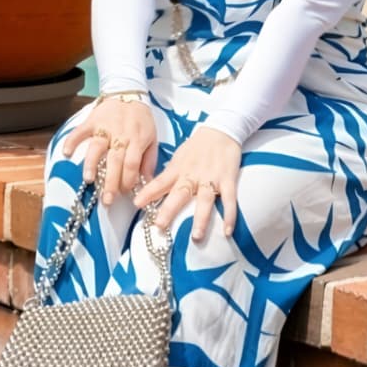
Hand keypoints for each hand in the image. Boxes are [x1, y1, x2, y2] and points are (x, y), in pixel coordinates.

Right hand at [63, 99, 157, 204]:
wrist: (128, 92)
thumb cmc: (141, 119)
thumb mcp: (152, 138)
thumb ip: (149, 161)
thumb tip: (147, 183)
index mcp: (137, 140)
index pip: (132, 164)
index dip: (128, 180)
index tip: (124, 193)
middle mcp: (121, 135)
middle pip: (116, 161)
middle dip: (111, 182)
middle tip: (107, 199)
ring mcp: (105, 127)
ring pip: (97, 147)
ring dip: (92, 164)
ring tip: (89, 180)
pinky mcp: (92, 120)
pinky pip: (80, 131)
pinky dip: (72, 141)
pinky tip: (66, 152)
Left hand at [134, 126, 240, 241]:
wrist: (221, 130)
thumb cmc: (197, 146)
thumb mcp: (179, 157)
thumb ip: (169, 174)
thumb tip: (152, 189)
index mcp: (178, 169)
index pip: (160, 182)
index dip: (148, 192)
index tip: (136, 204)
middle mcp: (193, 175)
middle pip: (180, 194)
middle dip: (169, 210)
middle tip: (160, 225)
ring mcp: (211, 178)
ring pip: (205, 200)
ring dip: (200, 219)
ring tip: (195, 236)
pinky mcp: (228, 180)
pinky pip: (229, 200)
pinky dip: (230, 215)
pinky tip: (227, 231)